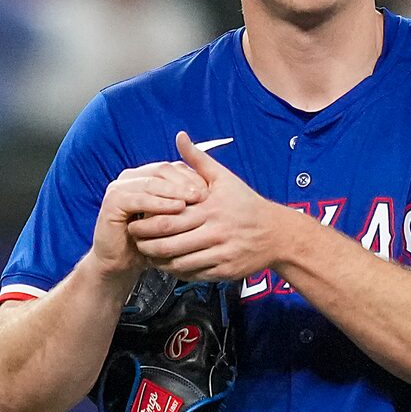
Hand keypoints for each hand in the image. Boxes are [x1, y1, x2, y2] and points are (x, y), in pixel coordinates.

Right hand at [89, 162, 204, 285]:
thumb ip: (185, 200)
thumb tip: (211, 190)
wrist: (124, 261)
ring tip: (194, 199)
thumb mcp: (171, 218)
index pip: (171, 168)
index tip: (210, 189)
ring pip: (152, 183)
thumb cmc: (150, 240)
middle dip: (185, 182)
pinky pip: (139, 199)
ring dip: (175, 191)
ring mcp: (119, 187)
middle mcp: (131, 177)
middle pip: (162, 171)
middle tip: (204, 193)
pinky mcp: (113, 201)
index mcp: (144, 175)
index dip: (191, 176)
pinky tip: (177, 208)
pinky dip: (159, 203)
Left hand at [128, 132, 288, 281]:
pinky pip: (194, 274)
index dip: (148, 221)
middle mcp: (214, 232)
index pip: (170, 217)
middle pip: (170, 243)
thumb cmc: (247, 204)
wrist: (277, 234)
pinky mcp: (224, 271)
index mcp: (210, 208)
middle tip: (134, 239)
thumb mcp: (224, 178)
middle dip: (147, 243)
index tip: (134, 218)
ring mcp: (220, 254)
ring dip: (159, 261)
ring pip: (179, 262)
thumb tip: (180, 136)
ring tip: (146, 253)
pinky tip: (167, 264)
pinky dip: (176, 272)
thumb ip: (198, 160)